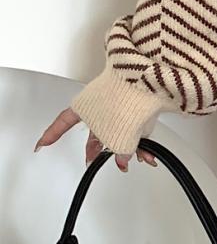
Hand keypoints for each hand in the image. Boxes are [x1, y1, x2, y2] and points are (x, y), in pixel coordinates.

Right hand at [33, 107, 157, 170]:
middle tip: (95, 159)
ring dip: (129, 149)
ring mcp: (116, 106)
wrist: (144, 83)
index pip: (62, 123)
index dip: (52, 134)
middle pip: (96, 134)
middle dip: (100, 150)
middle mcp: (98, 107)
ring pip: (119, 132)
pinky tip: (147, 153)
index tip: (41, 143)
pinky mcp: (134, 105)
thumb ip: (118, 151)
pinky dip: (141, 142)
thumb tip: (122, 160)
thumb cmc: (122, 100)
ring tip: (138, 158)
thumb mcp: (115, 135)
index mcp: (84, 108)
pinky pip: (134, 128)